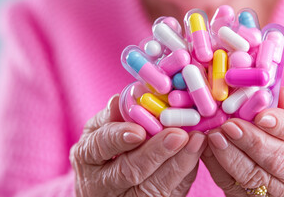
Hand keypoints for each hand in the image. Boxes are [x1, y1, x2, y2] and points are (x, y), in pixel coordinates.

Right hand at [70, 94, 206, 196]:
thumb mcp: (102, 129)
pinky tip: (197, 154)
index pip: (100, 146)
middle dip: (156, 152)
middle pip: (129, 171)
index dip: (119, 138)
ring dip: (179, 163)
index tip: (139, 131)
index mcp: (87, 156)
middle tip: (179, 134)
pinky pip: (171, 193)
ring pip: (153, 187)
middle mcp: (101, 183)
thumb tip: (125, 96)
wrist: (109, 185)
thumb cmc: (107, 146)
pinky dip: (186, 173)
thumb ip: (114, 116)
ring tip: (197, 140)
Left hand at [201, 88, 283, 195]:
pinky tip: (209, 150)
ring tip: (215, 136)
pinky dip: (219, 169)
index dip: (283, 125)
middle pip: (280, 160)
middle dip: (253, 141)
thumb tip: (278, 91)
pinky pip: (234, 188)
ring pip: (256, 177)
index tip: (262, 116)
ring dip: (232, 156)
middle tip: (230, 125)